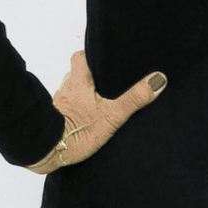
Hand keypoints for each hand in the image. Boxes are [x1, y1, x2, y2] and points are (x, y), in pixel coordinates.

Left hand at [24, 50, 167, 173]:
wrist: (50, 151)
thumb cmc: (77, 131)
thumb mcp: (112, 114)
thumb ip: (134, 99)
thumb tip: (157, 80)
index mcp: (78, 81)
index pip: (79, 57)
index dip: (89, 56)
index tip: (100, 59)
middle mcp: (65, 89)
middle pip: (75, 75)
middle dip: (89, 78)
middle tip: (104, 84)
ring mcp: (58, 105)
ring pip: (70, 92)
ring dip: (81, 96)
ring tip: (97, 103)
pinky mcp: (55, 121)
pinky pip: (66, 110)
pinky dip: (74, 112)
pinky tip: (84, 121)